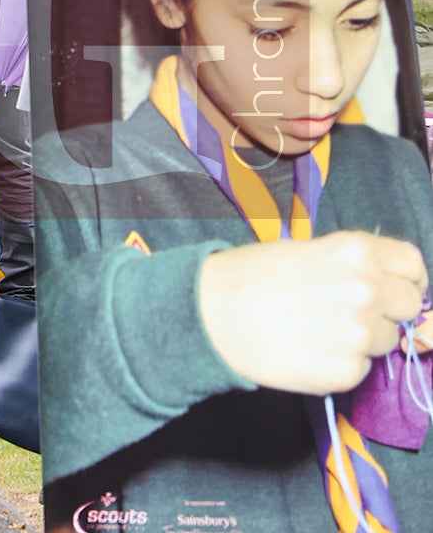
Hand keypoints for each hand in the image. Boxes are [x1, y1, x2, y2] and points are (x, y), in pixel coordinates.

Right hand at [198, 231, 427, 394]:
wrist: (209, 315)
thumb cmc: (249, 277)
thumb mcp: (305, 250)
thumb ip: (352, 265)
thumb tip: (385, 286)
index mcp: (357, 251)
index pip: (413, 265)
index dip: (401, 277)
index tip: (388, 287)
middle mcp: (367, 289)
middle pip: (409, 305)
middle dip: (385, 309)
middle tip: (347, 312)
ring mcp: (359, 333)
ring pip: (385, 339)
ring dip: (361, 338)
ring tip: (316, 331)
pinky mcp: (346, 370)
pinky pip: (362, 369)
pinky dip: (340, 363)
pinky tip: (307, 350)